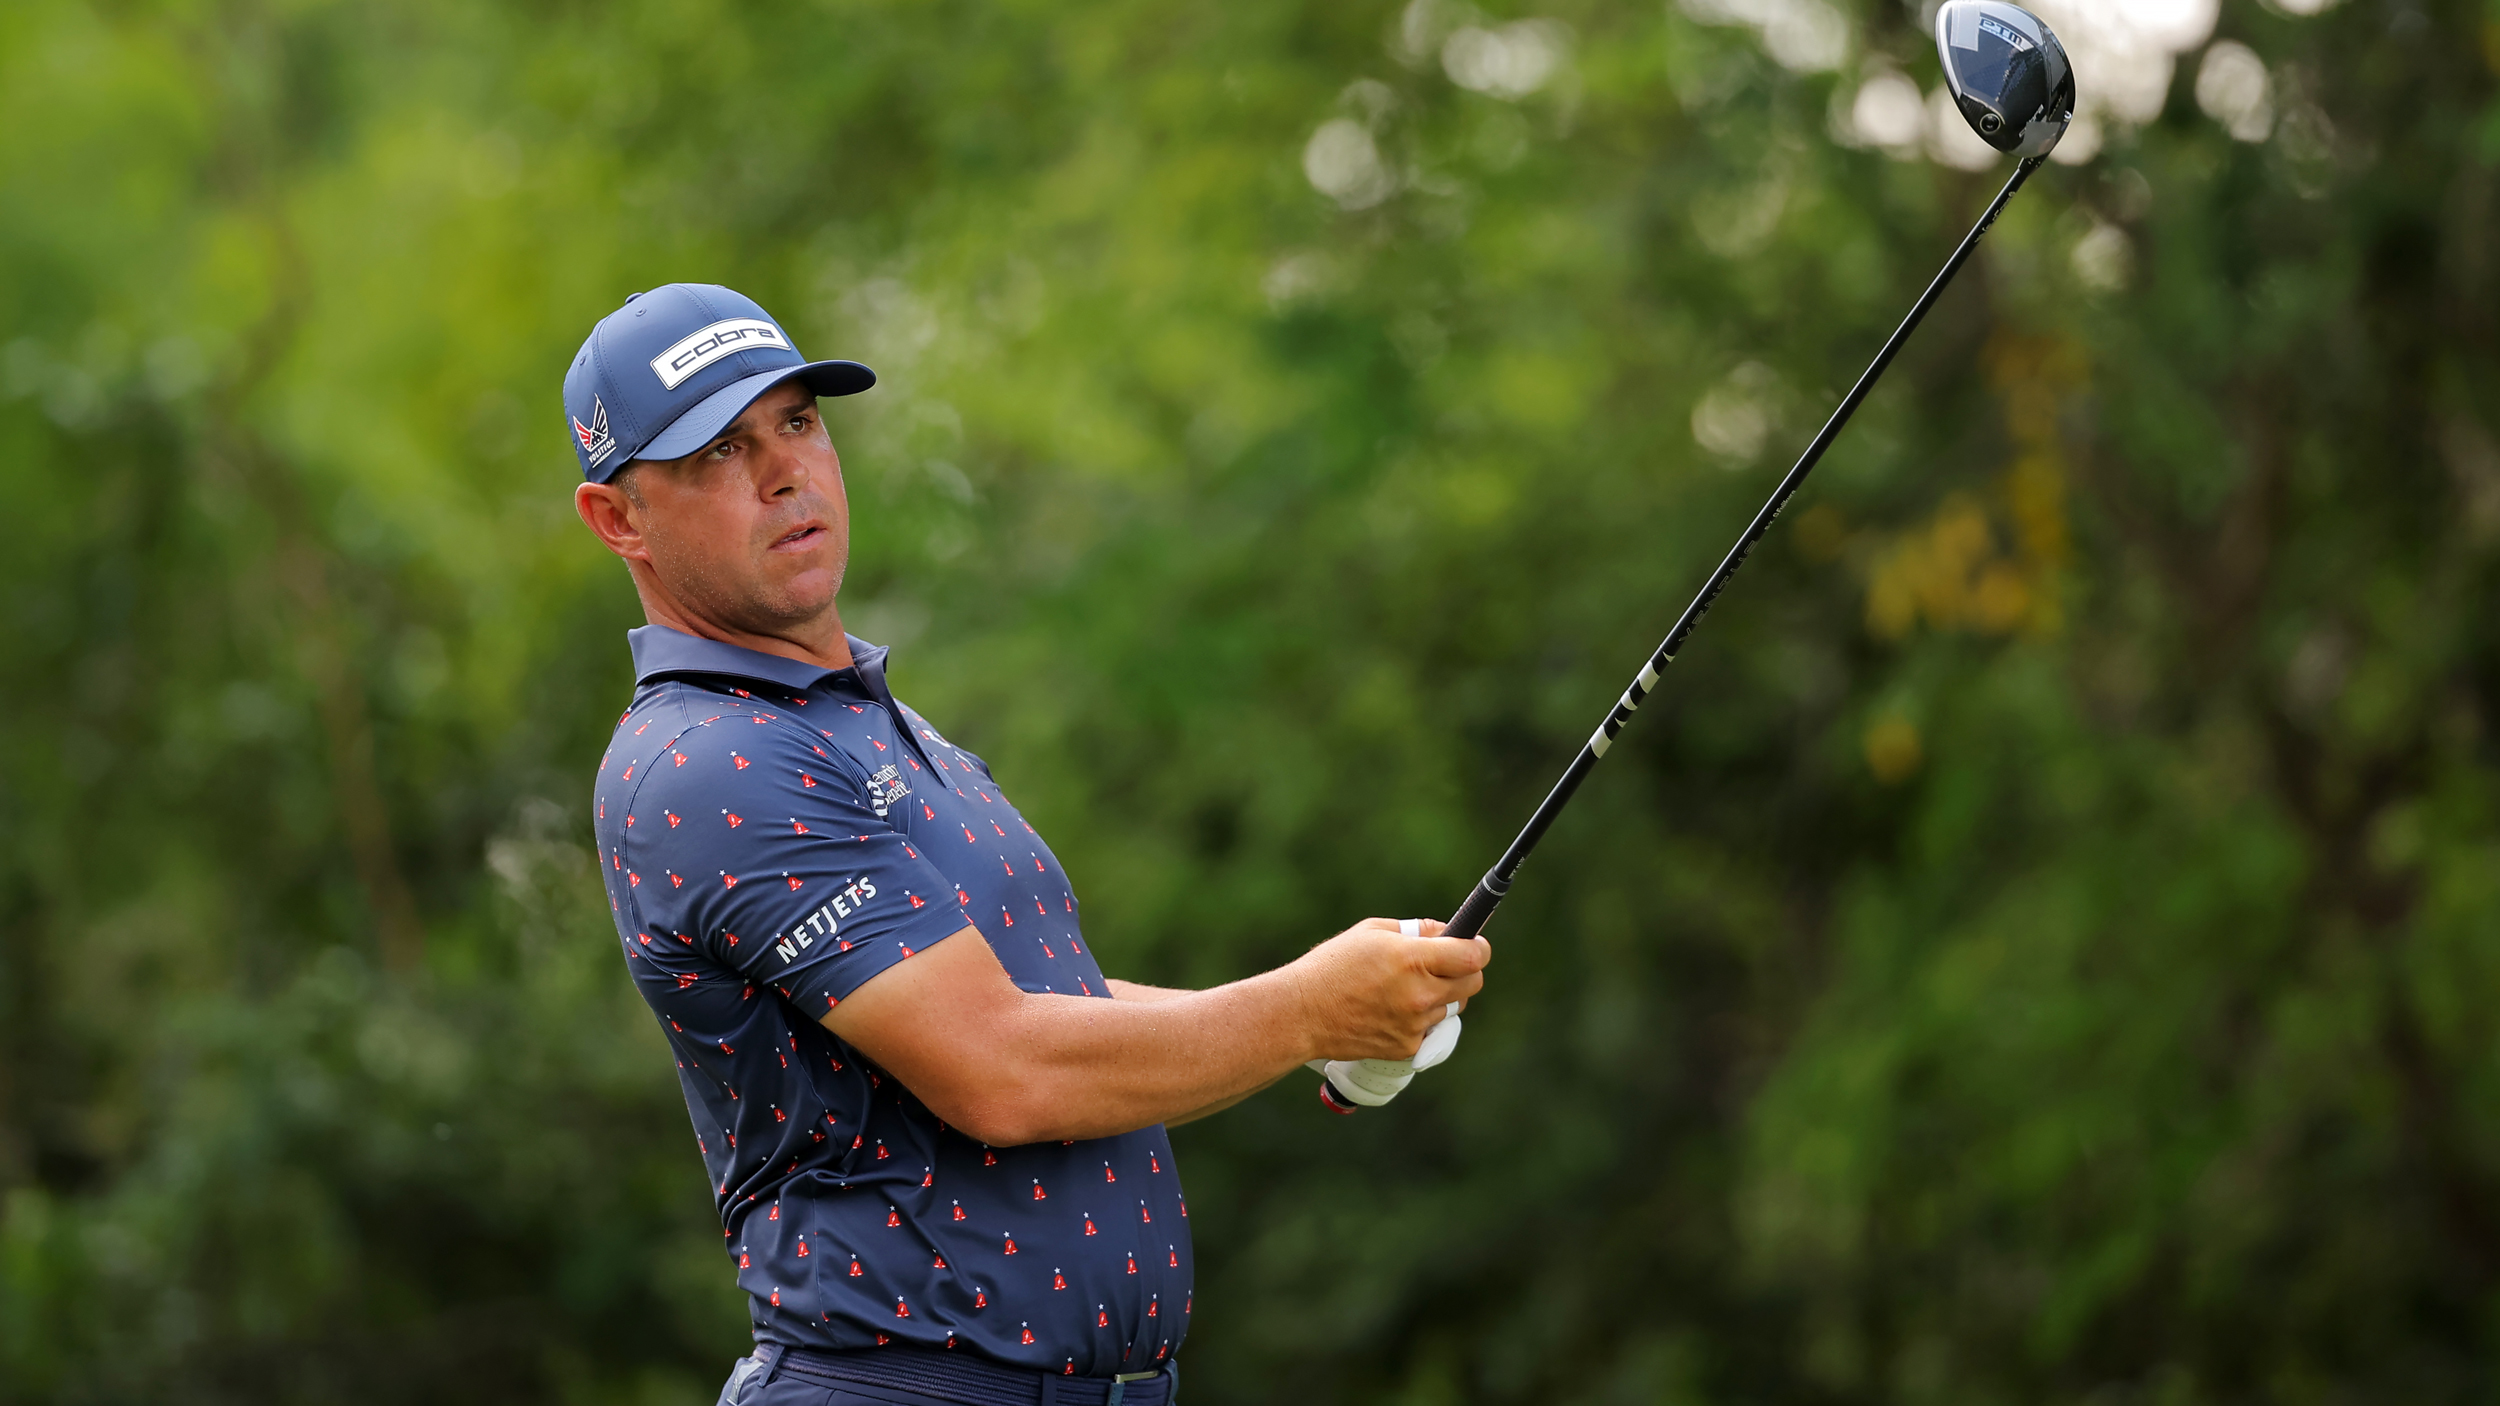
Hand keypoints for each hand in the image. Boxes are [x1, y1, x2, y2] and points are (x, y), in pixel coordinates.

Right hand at [1290, 916, 1488, 1062]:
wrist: (1301, 1013)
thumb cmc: (1332, 966)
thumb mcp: (1372, 932)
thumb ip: (1417, 930)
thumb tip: (1447, 931)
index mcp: (1412, 959)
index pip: (1472, 956)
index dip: (1478, 948)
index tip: (1474, 944)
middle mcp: (1419, 994)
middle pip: (1473, 983)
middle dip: (1465, 971)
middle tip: (1446, 965)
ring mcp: (1414, 1025)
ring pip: (1451, 1007)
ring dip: (1440, 996)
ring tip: (1405, 989)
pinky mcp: (1407, 1048)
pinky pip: (1429, 1030)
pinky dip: (1419, 1020)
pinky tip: (1391, 1011)